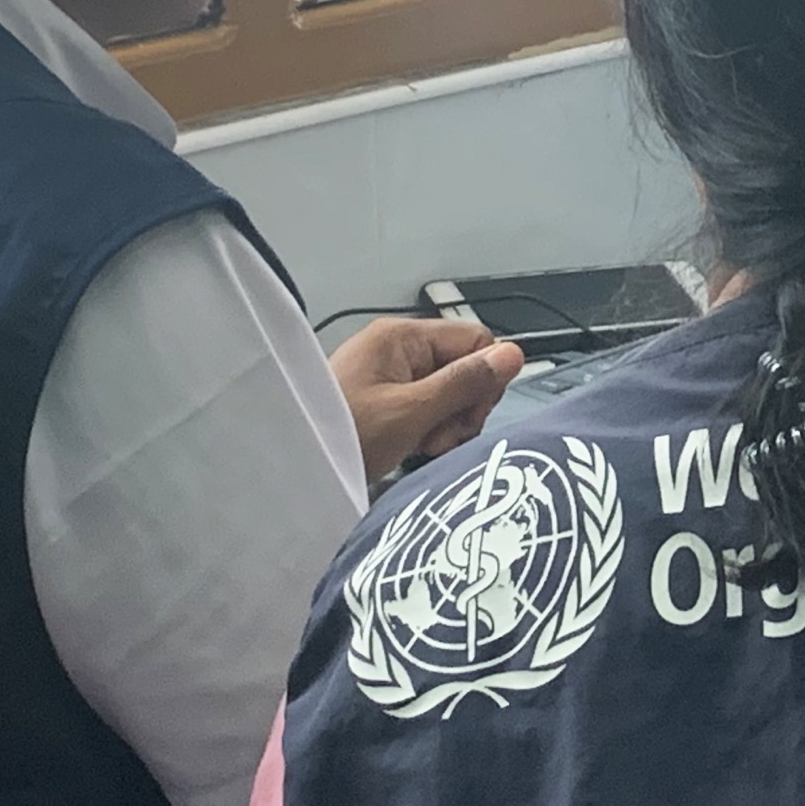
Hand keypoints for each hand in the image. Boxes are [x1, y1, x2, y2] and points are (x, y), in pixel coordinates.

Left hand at [330, 318, 526, 482]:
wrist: (290, 468)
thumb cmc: (345, 435)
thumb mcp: (411, 411)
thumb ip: (464, 383)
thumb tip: (514, 355)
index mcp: (402, 337)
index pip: (476, 341)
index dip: (483, 379)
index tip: (468, 417)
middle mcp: (396, 348)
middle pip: (462, 368)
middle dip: (461, 408)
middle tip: (438, 438)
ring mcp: (387, 374)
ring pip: (445, 393)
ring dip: (444, 424)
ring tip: (419, 447)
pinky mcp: (381, 400)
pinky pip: (423, 408)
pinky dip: (424, 430)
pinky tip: (410, 449)